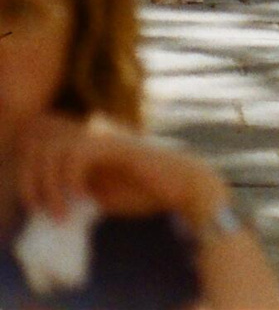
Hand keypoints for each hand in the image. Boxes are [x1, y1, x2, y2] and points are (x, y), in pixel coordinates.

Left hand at [15, 112, 229, 227]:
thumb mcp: (99, 193)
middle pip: (37, 144)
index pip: (39, 143)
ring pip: (51, 151)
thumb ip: (73, 187)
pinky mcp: (114, 144)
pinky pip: (75, 157)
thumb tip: (44, 196)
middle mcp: (91, 133)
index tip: (36, 205)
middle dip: (29, 181)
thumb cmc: (146, 192)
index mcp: (85, 142)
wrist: (183, 187)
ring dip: (47, 187)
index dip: (27, 171)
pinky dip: (67, 183)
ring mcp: (103, 135)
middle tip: (40, 211)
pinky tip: (76, 202)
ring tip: (58, 213)